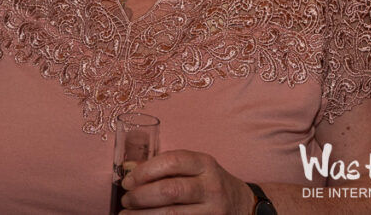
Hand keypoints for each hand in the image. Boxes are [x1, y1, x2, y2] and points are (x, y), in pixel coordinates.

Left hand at [120, 150, 254, 213]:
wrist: (244, 205)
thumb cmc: (209, 183)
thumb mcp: (195, 167)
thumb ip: (165, 167)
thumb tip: (129, 170)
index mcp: (204, 164)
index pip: (172, 161)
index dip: (145, 171)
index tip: (127, 181)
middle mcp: (211, 186)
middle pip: (170, 191)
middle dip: (141, 196)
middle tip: (126, 200)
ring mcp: (213, 210)